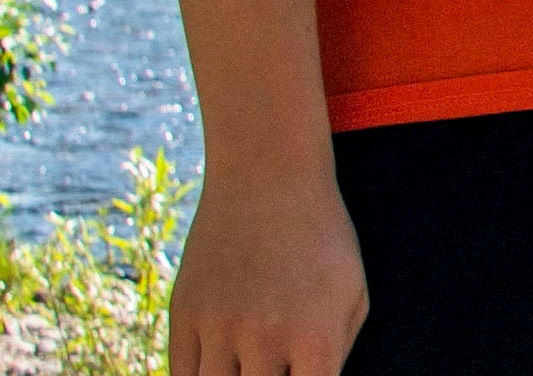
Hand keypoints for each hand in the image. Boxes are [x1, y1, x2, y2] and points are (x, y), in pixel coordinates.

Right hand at [162, 166, 368, 375]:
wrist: (267, 176)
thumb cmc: (321, 240)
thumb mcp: (351, 294)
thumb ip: (335, 353)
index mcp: (315, 337)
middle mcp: (264, 337)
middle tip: (271, 368)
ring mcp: (217, 326)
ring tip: (246, 366)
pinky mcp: (183, 313)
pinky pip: (181, 374)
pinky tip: (218, 369)